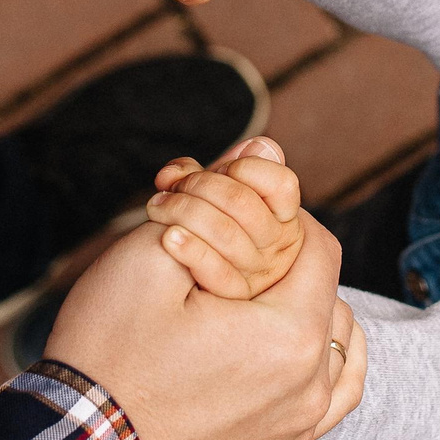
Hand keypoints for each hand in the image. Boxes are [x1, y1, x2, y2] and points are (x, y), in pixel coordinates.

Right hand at [42, 209, 363, 439]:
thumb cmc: (107, 353)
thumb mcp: (149, 252)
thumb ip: (216, 195)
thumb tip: (265, 150)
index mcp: (291, 336)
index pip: (315, 244)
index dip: (275, 216)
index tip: (230, 216)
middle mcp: (311, 387)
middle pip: (325, 291)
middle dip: (283, 264)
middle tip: (225, 256)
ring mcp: (298, 429)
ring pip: (338, 344)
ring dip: (305, 310)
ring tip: (250, 296)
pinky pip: (332, 397)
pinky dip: (322, 363)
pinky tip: (287, 346)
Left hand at [148, 136, 305, 298]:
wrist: (177, 278)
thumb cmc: (202, 223)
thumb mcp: (213, 193)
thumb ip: (226, 170)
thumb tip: (257, 145)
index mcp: (283, 214)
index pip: (282, 183)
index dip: (245, 168)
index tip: (219, 168)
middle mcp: (279, 244)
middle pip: (244, 203)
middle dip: (200, 185)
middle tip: (172, 185)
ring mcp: (260, 272)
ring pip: (225, 232)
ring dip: (183, 211)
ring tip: (156, 205)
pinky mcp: (236, 295)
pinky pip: (218, 272)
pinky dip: (190, 250)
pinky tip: (167, 237)